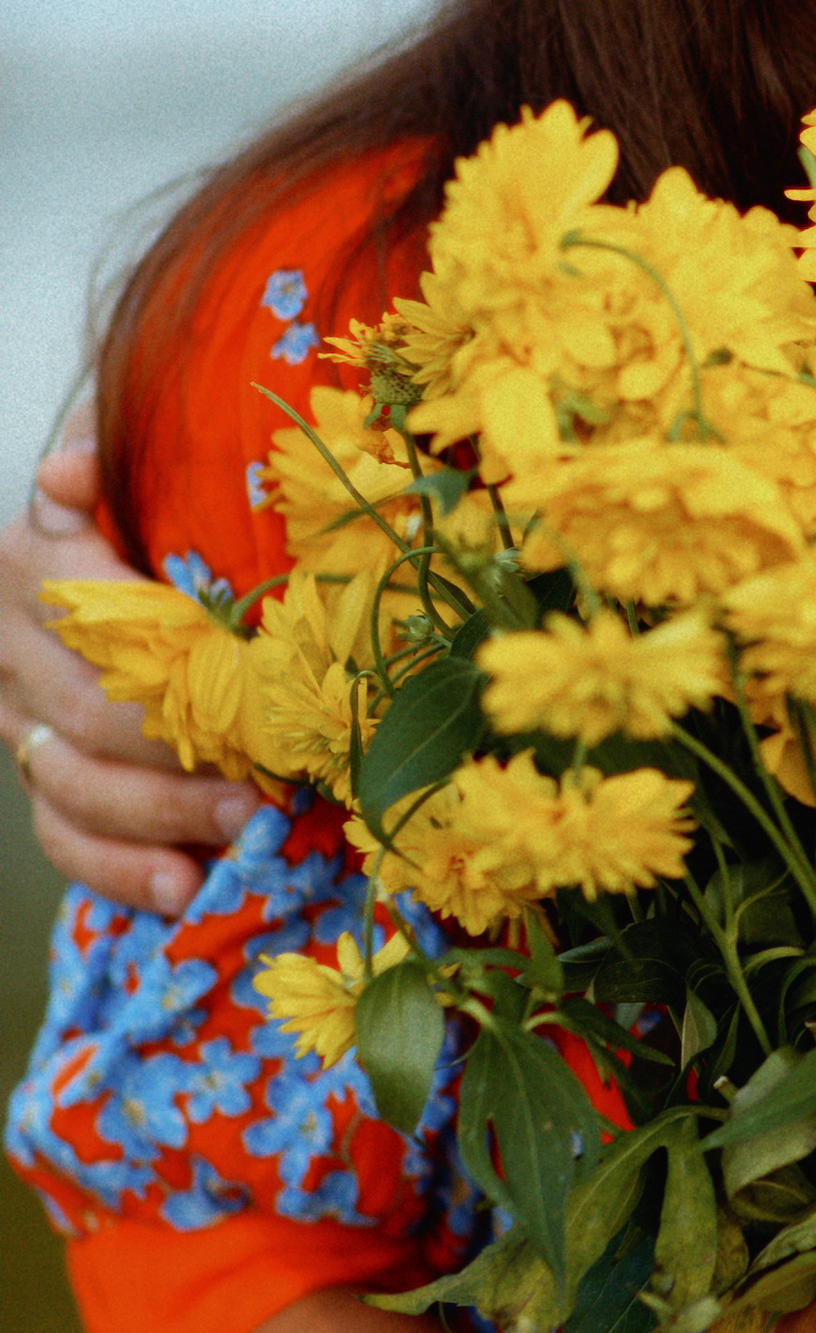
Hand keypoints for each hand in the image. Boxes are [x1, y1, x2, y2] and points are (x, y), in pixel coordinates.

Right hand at [2, 431, 255, 912]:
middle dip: (180, 750)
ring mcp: (17, 717)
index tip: (236, 671)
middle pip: (87, 711)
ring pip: (73, 782)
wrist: (121, 542)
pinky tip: (181, 887)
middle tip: (272, 770)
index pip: (85, 610)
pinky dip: (120, 869)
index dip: (162, 647)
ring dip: (163, 815)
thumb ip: (108, 445)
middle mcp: (7, 643)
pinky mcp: (40, 773)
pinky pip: (64, 836)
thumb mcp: (135, 456)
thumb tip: (68, 474)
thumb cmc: (154, 498)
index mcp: (28, 560)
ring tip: (244, 826)